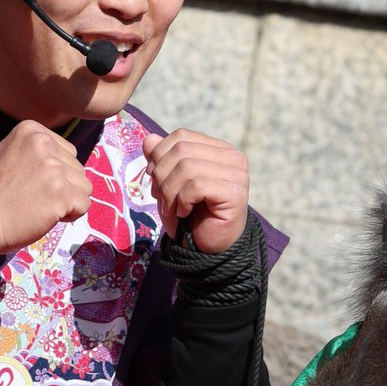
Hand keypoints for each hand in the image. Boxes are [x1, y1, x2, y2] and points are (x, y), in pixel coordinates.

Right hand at [0, 120, 91, 262]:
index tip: (33, 182)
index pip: (68, 152)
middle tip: (36, 197)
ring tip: (42, 206)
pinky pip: (84, 205)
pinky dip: (71, 215)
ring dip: (68, 201)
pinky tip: (48, 215)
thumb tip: (63, 155)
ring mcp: (53, 168)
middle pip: (78, 169)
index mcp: (32, 130)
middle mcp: (44, 143)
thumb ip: (35, 148)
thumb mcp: (8, 152)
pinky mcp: (62, 193)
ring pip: (85, 187)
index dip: (56, 172)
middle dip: (64, 187)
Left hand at [141, 129, 248, 253]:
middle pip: (181, 150)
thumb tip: (148, 139)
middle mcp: (232, 157)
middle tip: (161, 200)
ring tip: (172, 211)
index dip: (159, 156)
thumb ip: (161, 160)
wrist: (206, 250)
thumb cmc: (189, 216)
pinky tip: (184, 213)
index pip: (181, 136)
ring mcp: (237, 174)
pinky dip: (182, 202)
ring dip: (170, 193)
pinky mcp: (236, 193)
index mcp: (218, 149)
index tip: (155, 182)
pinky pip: (196, 186)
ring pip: (187, 167)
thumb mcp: (168, 184)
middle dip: (162, 177)